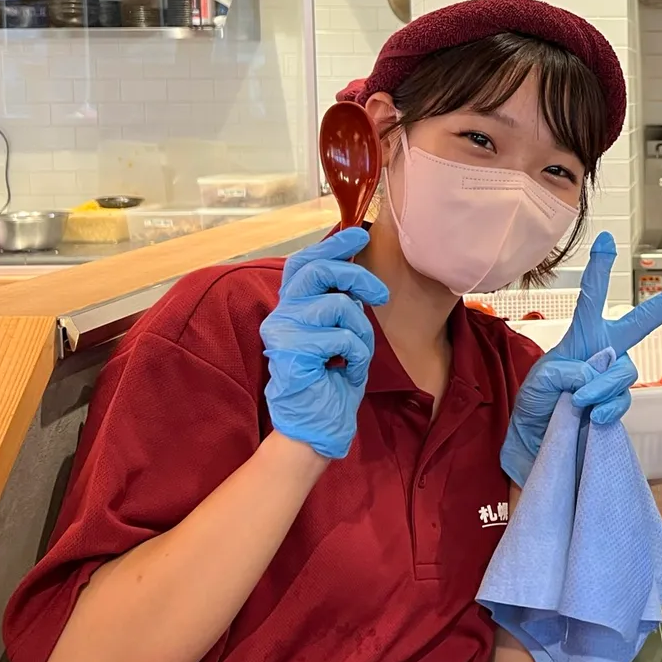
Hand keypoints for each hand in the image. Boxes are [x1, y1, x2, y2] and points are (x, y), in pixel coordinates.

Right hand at [261, 227, 389, 459]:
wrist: (317, 426)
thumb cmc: (332, 380)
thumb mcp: (340, 332)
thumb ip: (341, 302)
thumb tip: (356, 268)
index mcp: (292, 307)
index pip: (305, 262)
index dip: (332, 244)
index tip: (360, 235)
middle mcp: (281, 315)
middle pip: (320, 270)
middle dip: (358, 276)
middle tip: (380, 296)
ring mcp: (283, 333)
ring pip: (338, 305)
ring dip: (361, 331)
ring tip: (354, 354)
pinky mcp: (291, 353)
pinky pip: (340, 337)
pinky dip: (356, 354)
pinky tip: (346, 370)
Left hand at [502, 232, 661, 485]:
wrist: (536, 443)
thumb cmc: (536, 404)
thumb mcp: (541, 379)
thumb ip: (567, 370)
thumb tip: (597, 372)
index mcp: (583, 337)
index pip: (592, 299)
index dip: (601, 270)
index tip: (607, 239)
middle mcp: (605, 353)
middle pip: (640, 324)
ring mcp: (614, 380)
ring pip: (625, 370)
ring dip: (602, 385)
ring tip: (579, 402)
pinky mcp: (617, 406)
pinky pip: (624, 401)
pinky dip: (607, 408)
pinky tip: (592, 417)